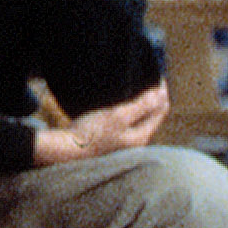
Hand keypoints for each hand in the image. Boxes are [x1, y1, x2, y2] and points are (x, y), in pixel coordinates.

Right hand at [34, 82, 167, 165]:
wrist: (65, 151)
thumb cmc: (91, 133)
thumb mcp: (118, 116)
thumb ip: (142, 105)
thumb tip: (160, 93)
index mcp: (141, 136)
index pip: (161, 110)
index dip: (161, 92)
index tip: (158, 76)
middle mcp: (136, 142)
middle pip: (152, 116)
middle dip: (154, 99)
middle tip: (150, 81)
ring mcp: (124, 143)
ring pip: (140, 120)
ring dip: (142, 105)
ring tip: (138, 90)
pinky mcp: (111, 142)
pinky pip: (128, 123)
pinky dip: (130, 112)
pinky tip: (121, 106)